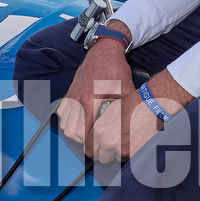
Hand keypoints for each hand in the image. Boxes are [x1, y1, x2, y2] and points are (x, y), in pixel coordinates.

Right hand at [56, 25, 134, 146]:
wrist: (103, 50)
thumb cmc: (115, 69)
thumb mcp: (126, 88)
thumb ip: (127, 107)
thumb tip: (137, 121)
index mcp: (91, 102)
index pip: (85, 133)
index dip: (91, 146)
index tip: (98, 151)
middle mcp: (78, 101)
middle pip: (73, 132)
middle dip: (82, 141)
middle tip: (94, 144)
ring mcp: (72, 96)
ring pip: (65, 124)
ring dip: (74, 132)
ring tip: (87, 135)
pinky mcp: (69, 92)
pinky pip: (62, 112)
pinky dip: (67, 120)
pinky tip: (78, 121)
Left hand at [89, 69, 193, 164]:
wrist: (153, 106)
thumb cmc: (134, 104)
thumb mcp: (110, 110)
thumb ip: (101, 126)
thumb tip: (98, 135)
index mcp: (100, 132)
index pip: (89, 150)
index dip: (95, 149)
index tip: (99, 148)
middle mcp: (108, 143)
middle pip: (102, 158)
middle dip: (108, 153)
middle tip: (116, 143)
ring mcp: (122, 150)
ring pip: (117, 159)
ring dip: (121, 152)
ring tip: (129, 139)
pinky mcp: (135, 155)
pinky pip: (130, 159)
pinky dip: (133, 153)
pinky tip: (137, 141)